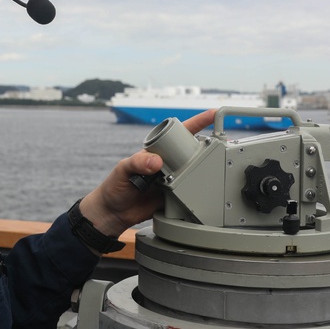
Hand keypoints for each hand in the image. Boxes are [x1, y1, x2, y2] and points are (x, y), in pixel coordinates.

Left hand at [78, 108, 216, 237]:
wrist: (113, 214)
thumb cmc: (115, 186)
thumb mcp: (123, 169)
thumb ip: (137, 162)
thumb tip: (156, 161)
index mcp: (157, 151)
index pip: (179, 133)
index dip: (198, 123)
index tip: (213, 114)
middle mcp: (168, 164)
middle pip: (192, 152)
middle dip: (206, 149)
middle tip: (216, 152)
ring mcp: (173, 180)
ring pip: (194, 172)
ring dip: (203, 172)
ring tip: (210, 173)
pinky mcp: (175, 197)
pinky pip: (190, 193)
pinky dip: (196, 192)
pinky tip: (201, 192)